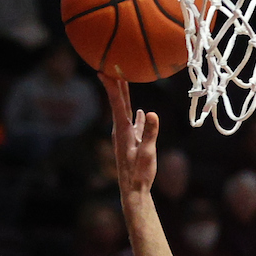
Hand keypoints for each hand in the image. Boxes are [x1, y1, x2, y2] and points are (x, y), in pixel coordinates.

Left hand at [107, 76, 159, 195]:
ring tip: (125, 82)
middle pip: (119, 102)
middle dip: (116, 84)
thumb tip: (152, 112)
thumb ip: (150, 133)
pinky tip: (143, 112)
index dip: (111, 86)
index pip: (117, 103)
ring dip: (125, 96)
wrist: (133, 190)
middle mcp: (122, 130)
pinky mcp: (133, 143)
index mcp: (123, 130)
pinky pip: (135, 123)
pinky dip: (137, 115)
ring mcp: (127, 136)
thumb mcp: (147, 153)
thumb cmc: (139, 174)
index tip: (102, 70)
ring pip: (126, 111)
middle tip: (111, 65)